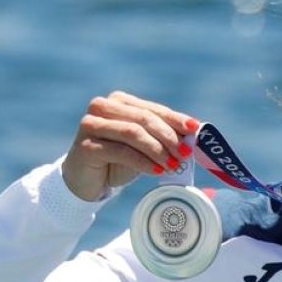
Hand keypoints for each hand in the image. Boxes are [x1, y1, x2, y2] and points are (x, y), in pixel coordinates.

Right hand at [62, 91, 195, 201]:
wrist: (87, 181)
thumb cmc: (118, 160)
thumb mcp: (144, 145)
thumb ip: (163, 135)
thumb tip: (193, 133)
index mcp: (120, 100)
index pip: (153, 109)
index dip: (176, 119)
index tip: (195, 129)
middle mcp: (102, 106)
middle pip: (144, 119)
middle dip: (169, 136)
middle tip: (185, 153)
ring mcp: (91, 124)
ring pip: (133, 133)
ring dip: (157, 150)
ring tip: (173, 164)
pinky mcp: (86, 144)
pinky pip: (121, 151)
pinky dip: (143, 162)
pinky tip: (157, 171)